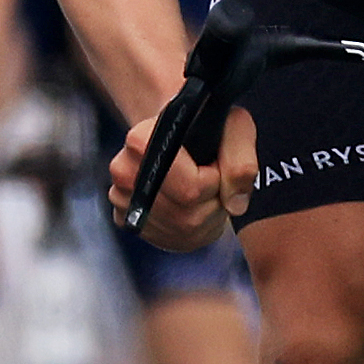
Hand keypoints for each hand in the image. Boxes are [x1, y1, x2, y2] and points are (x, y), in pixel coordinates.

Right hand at [107, 105, 256, 251]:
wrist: (178, 130)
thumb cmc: (206, 125)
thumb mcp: (235, 128)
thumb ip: (240, 162)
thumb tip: (234, 206)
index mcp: (141, 142)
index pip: (192, 188)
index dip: (213, 180)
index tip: (213, 162)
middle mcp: (124, 173)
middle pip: (187, 214)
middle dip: (210, 200)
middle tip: (211, 175)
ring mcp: (122, 200)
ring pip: (182, 229)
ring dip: (204, 214)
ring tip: (202, 187)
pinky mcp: (129, 222)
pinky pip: (173, 238)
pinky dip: (190, 228)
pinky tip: (189, 203)